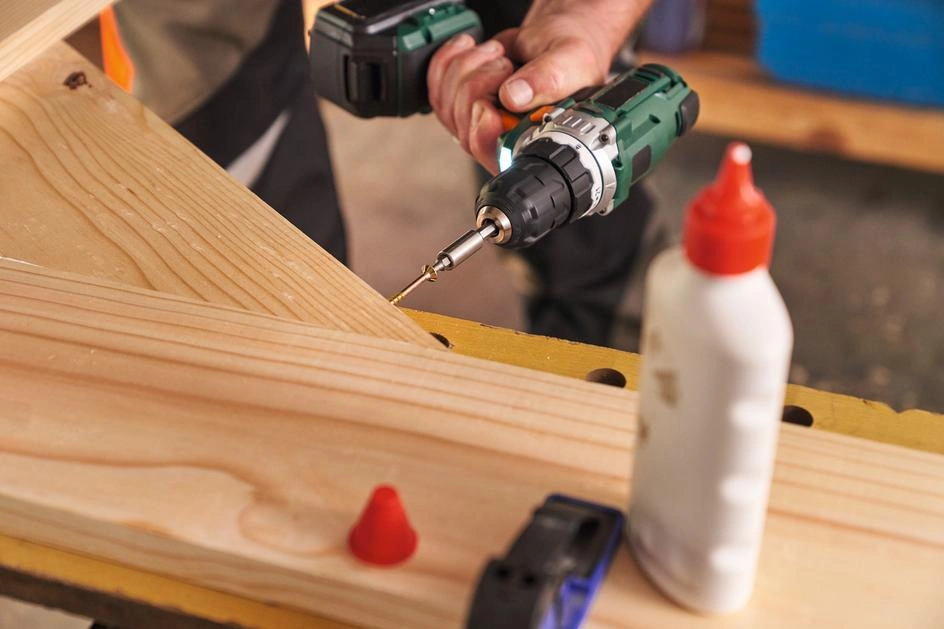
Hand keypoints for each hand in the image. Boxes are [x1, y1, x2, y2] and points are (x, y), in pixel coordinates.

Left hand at [428, 0, 650, 172]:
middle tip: (505, 65)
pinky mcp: (459, 102)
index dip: (484, 130)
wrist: (555, 44)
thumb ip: (548, 80)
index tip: (493, 101)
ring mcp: (475, 123)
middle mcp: (500, 140)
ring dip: (466, 67)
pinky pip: (436, 85)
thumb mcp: (571, 65)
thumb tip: (515, 96)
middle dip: (479, 83)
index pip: (493, 154)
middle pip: (463, 124)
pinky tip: (470, 48)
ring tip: (497, 54)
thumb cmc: (570, 62)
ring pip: (446, 102)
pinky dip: (448, 59)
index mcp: (532, 144)